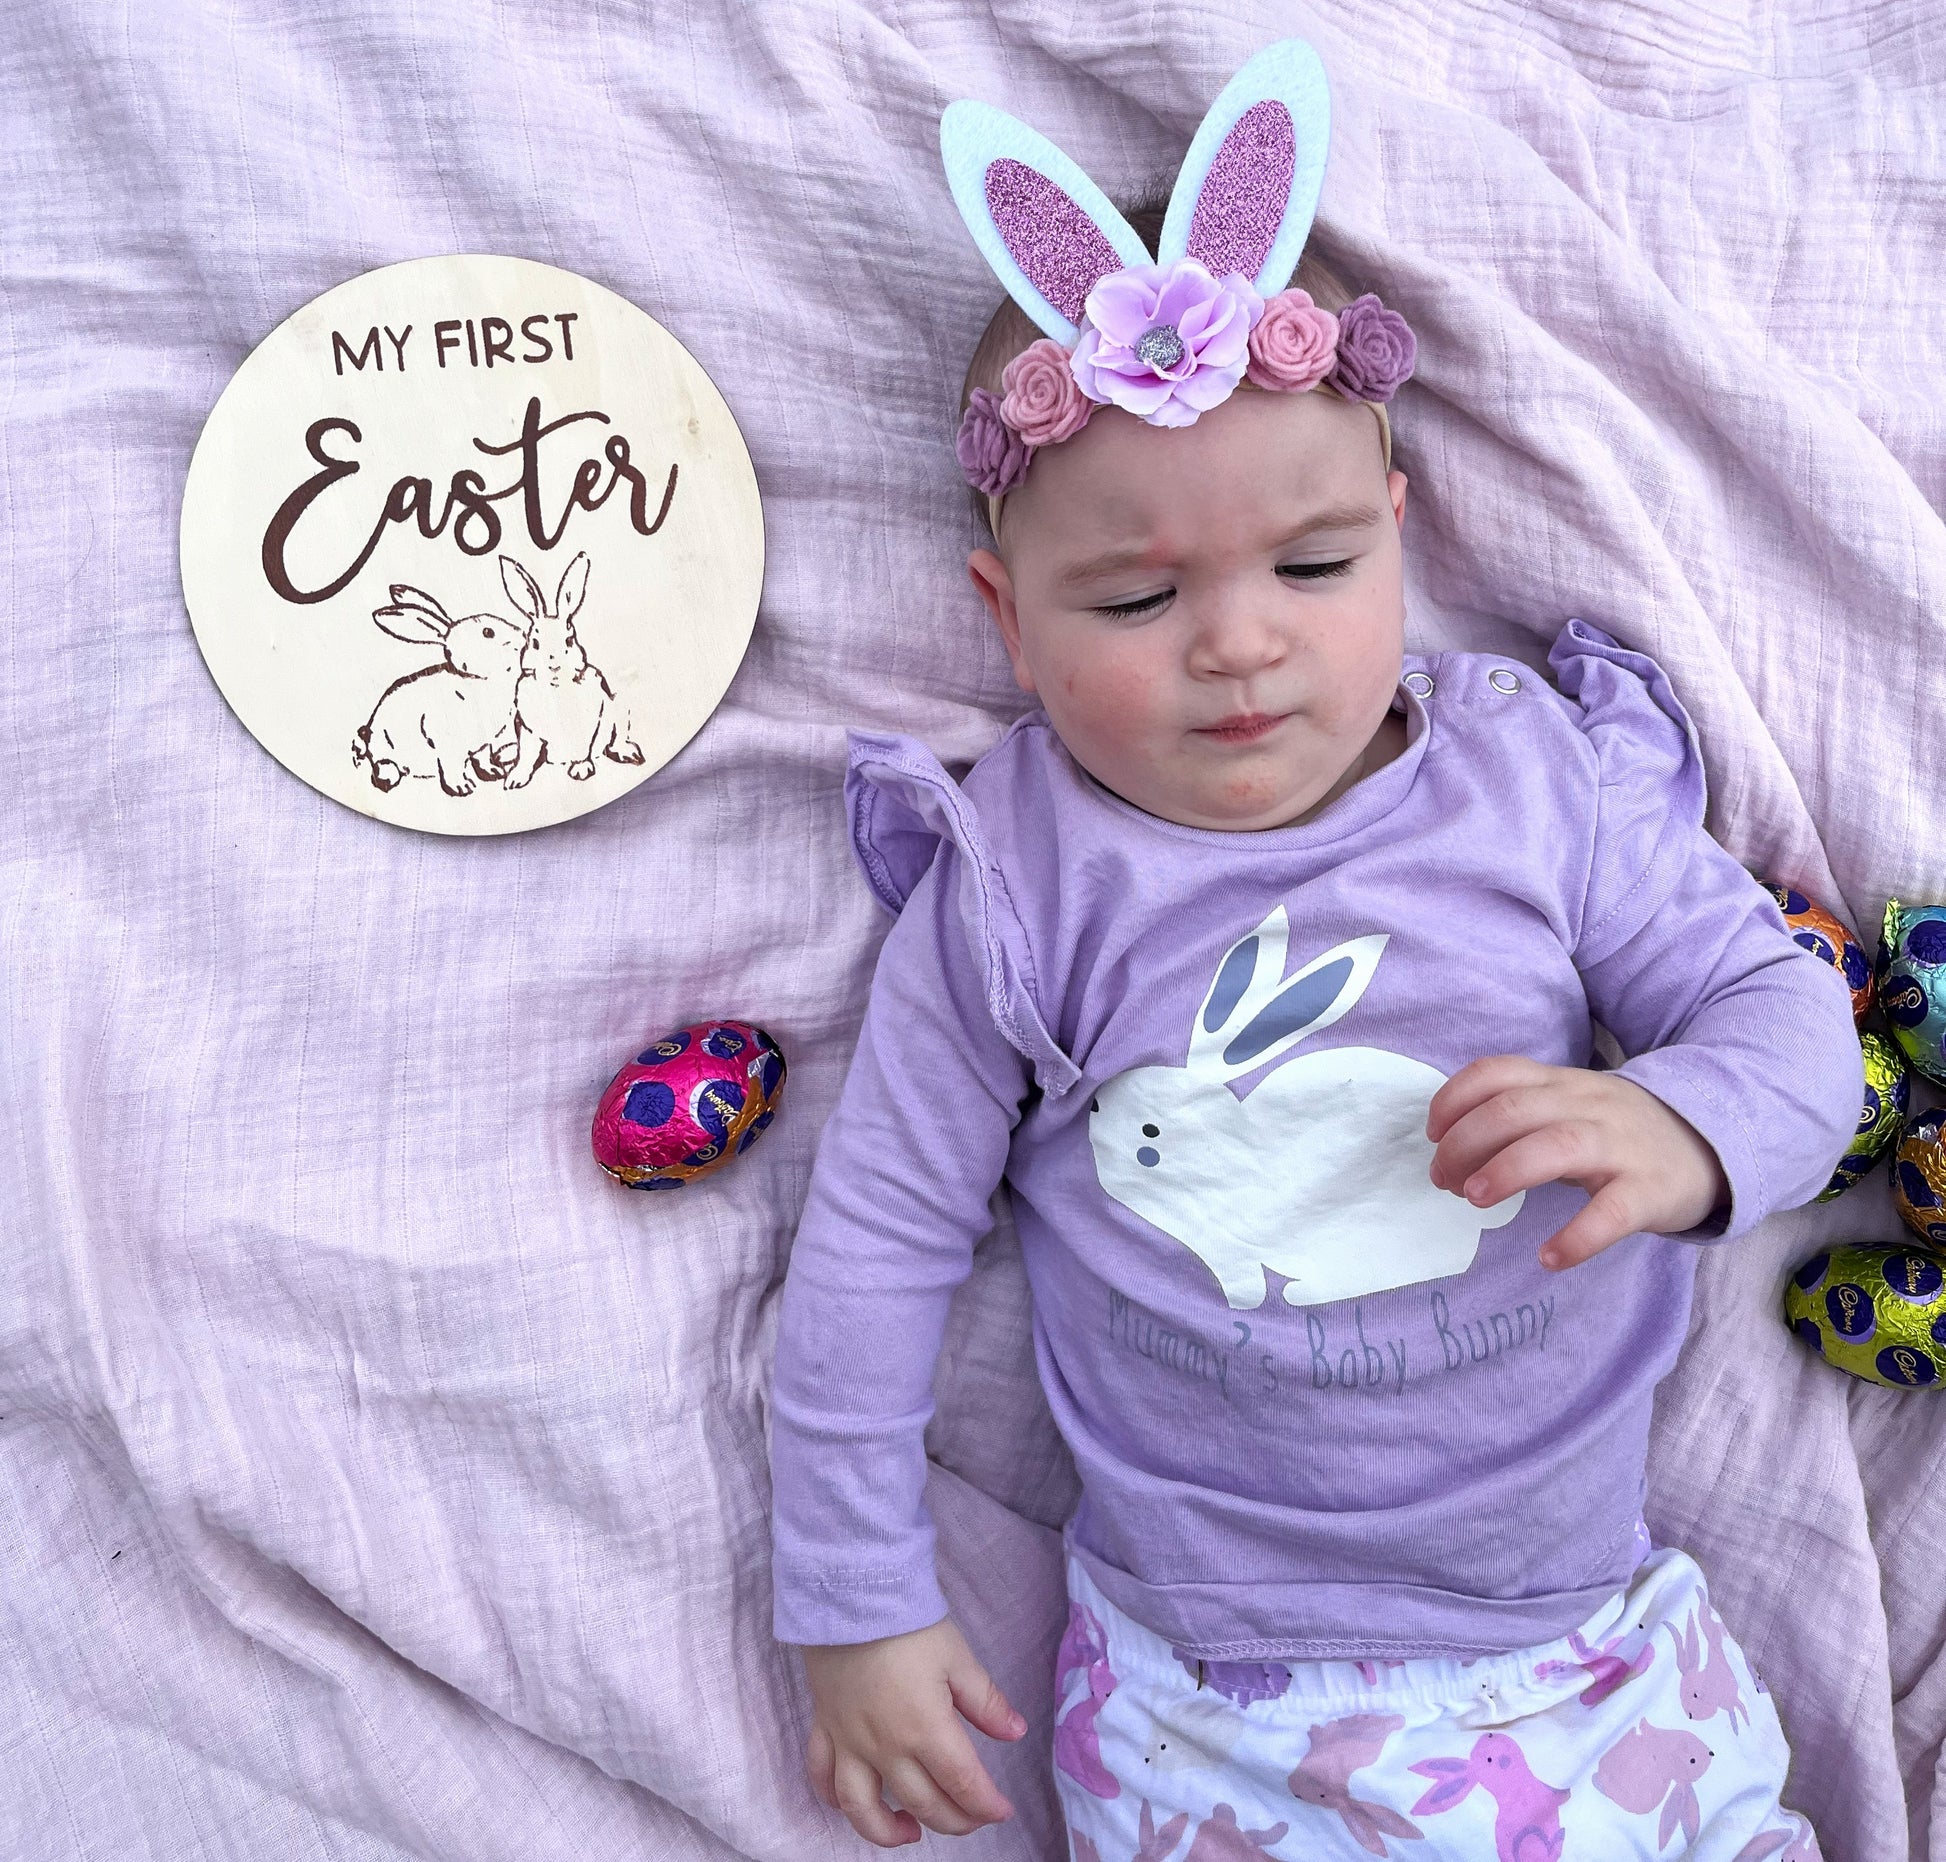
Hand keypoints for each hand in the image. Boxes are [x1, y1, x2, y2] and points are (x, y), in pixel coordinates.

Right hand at [801, 1615, 1025, 1846]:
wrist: (851, 1594)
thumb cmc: (909, 1623)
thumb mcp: (958, 1658)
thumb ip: (986, 1702)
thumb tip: (1015, 1732)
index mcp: (925, 1729)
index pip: (962, 1783)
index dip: (986, 1805)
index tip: (1002, 1811)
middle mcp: (885, 1747)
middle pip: (922, 1803)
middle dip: (954, 1820)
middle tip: (972, 1818)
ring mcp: (850, 1742)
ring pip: (862, 1809)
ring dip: (887, 1832)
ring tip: (911, 1832)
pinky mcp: (824, 1728)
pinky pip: (822, 1776)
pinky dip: (833, 1800)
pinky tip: (853, 1805)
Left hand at [1425, 1056, 1728, 1270]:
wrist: (1712, 1143)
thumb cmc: (1617, 1132)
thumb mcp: (1568, 1107)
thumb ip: (1516, 1118)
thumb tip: (1449, 1153)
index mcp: (1560, 1083)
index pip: (1495, 1073)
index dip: (1453, 1100)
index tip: (1432, 1135)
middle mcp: (1587, 1105)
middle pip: (1513, 1109)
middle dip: (1464, 1143)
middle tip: (1444, 1181)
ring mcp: (1620, 1145)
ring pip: (1557, 1145)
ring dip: (1505, 1170)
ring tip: (1474, 1199)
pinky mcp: (1651, 1190)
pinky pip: (1612, 1212)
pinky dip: (1577, 1237)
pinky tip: (1550, 1257)